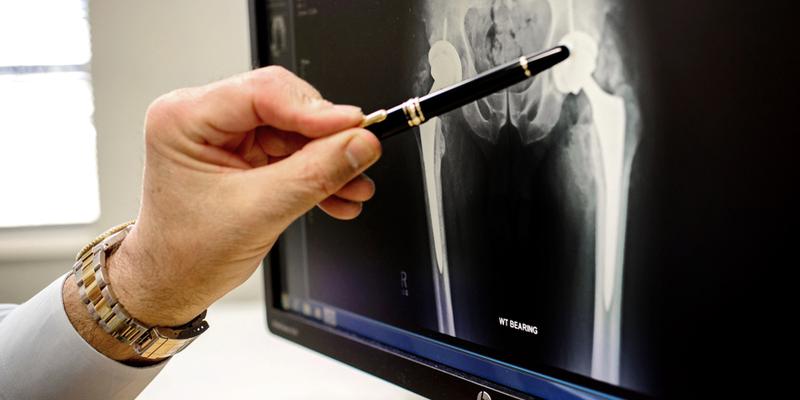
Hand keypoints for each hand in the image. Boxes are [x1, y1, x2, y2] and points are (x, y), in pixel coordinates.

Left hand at [87, 67, 379, 337]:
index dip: (315, 110)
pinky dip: (320, 174)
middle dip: (327, 139)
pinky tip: (340, 194)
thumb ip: (315, 174)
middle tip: (360, 156)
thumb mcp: (258, 212)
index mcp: (184, 118)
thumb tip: (359, 144)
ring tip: (355, 186)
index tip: (355, 126)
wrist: (173, 285)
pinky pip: (295, 153)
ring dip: (330, 161)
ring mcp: (227, 136)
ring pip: (297, 132)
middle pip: (285, 107)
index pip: (263, 92)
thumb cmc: (186, 253)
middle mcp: (204, 118)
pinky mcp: (246, 155)